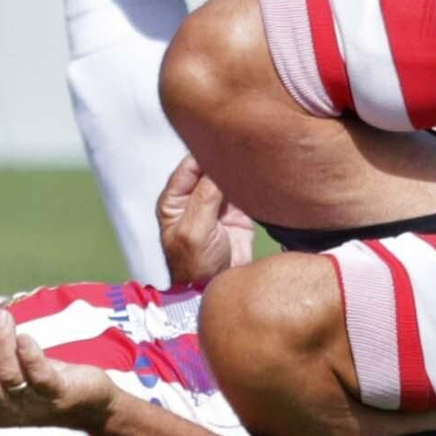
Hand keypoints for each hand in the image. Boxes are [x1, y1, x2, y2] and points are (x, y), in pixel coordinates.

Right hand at [0, 305, 118, 433]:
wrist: (93, 404)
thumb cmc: (44, 385)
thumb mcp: (10, 377)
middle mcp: (9, 411)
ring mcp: (34, 404)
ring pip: (10, 376)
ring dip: (2, 344)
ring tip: (1, 316)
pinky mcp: (59, 395)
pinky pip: (40, 377)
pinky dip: (30, 356)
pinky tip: (24, 337)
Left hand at [156, 153, 256, 286]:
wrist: (215, 289)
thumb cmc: (194, 266)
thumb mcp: (193, 232)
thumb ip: (204, 198)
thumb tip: (217, 165)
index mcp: (175, 199)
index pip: (189, 166)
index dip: (206, 153)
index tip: (224, 146)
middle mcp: (194, 197)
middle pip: (210, 167)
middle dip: (225, 159)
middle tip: (243, 149)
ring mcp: (216, 203)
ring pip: (229, 176)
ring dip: (240, 170)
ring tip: (253, 159)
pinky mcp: (237, 211)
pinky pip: (245, 190)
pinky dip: (252, 183)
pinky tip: (260, 174)